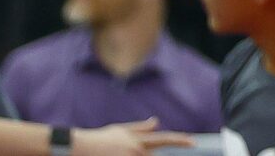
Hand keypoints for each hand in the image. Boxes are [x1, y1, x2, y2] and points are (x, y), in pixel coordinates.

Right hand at [73, 121, 192, 155]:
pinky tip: (118, 155)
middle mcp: (136, 150)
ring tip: (119, 151)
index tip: (193, 142)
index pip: (164, 139)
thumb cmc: (100, 139)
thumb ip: (140, 128)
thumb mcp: (121, 130)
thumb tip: (156, 122)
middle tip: (124, 150)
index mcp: (138, 140)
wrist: (80, 146)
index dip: (179, 140)